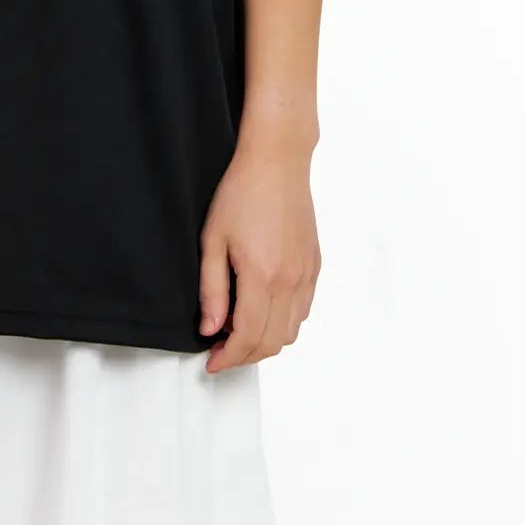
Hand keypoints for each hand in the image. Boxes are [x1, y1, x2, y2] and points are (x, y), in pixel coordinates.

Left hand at [198, 130, 319, 373]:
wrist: (277, 162)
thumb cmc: (241, 193)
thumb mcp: (212, 240)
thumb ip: (211, 290)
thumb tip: (210, 329)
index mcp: (262, 275)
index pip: (248, 337)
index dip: (228, 357)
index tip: (212, 362)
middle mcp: (290, 280)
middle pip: (272, 342)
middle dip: (244, 356)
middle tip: (220, 349)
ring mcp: (306, 274)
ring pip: (290, 331)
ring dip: (265, 341)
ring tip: (237, 328)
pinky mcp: (314, 266)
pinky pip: (302, 310)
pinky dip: (282, 322)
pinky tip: (261, 309)